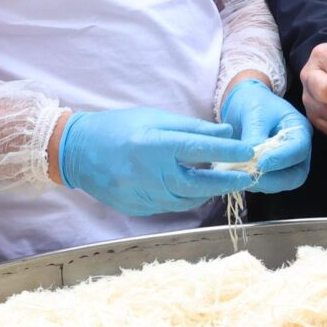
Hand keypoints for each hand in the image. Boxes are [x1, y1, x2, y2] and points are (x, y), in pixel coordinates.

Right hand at [54, 108, 249, 215]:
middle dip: (227, 181)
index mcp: (155, 145)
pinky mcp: (137, 208)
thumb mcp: (155, 118)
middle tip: (248, 176)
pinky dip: (187, 198)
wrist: (77, 151)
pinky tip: (196, 189)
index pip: (201, 149)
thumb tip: (227, 131)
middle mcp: (149, 173)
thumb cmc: (119, 127)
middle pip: (198, 183)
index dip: (229, 152)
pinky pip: (170, 206)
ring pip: (187, 199)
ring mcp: (142, 195)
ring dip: (209, 191)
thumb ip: (191, 128)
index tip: (249, 152)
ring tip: (226, 182)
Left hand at [221, 78, 310, 193]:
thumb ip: (255, 135)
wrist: (245, 104)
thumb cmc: (253, 103)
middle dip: (273, 179)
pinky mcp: (275, 172)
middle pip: (296, 174)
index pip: (298, 150)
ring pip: (283, 183)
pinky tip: (238, 175)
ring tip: (239, 175)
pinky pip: (270, 184)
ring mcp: (288, 163)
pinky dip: (255, 183)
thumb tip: (252, 159)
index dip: (281, 160)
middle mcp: (299, 150)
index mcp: (300, 129)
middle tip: (248, 176)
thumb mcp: (254, 113)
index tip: (259, 164)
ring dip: (261, 183)